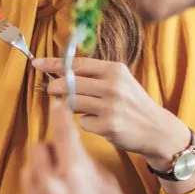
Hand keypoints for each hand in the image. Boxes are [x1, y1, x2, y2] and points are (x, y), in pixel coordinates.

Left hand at [23, 99, 141, 193]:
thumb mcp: (109, 186)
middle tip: (64, 164)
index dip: (58, 114)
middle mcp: (52, 186)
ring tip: (60, 190)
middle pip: (38, 149)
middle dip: (51, 152)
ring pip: (28, 172)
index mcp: (75, 172)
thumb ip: (86, 164)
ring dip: (41, 175)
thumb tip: (71, 151)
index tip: (56, 104)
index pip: (62, 131)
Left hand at [33, 57, 189, 165]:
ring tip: (84, 108)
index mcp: (115, 70)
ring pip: (71, 102)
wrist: (158, 130)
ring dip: (70, 106)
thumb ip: (94, 76)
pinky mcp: (108, 126)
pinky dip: (86, 124)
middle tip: (54, 91)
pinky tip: (101, 124)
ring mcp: (110, 106)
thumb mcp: (120, 82)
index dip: (53, 64)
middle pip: (68, 83)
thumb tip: (59, 73)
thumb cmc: (133, 104)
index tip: (37, 63)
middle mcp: (113, 86)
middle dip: (55, 88)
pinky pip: (82, 122)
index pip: (76, 64)